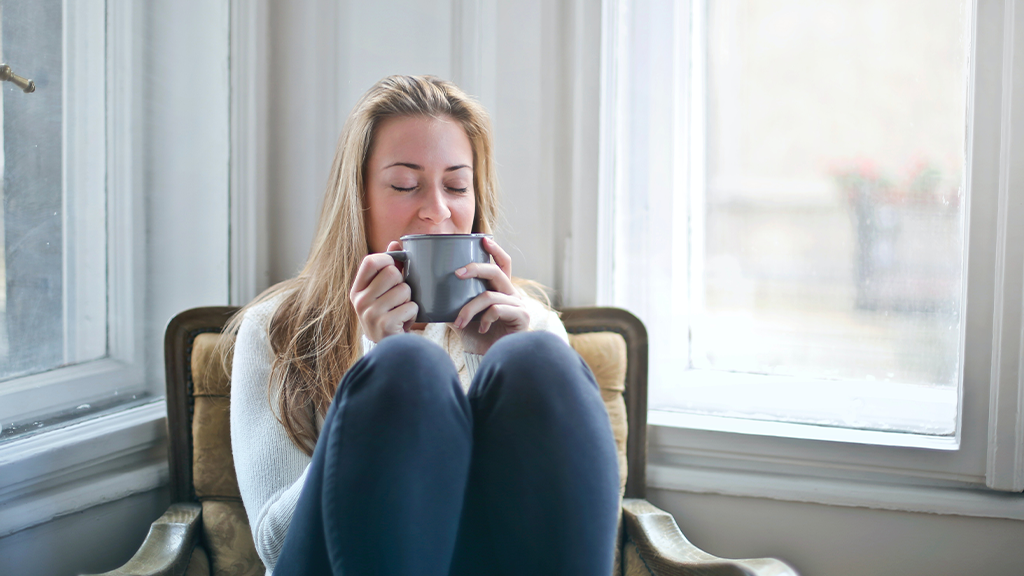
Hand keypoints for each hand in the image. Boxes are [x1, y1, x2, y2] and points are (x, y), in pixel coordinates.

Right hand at [350, 240, 417, 342]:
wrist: (388, 348)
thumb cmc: (388, 314)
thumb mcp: (382, 292)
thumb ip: (388, 267)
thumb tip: (395, 243)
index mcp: (357, 290)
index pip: (370, 261)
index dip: (387, 259)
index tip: (394, 267)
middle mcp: (360, 301)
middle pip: (392, 273)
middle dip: (403, 283)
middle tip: (400, 296)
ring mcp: (371, 314)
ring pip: (404, 290)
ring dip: (410, 299)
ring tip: (402, 309)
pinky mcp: (385, 325)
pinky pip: (411, 306)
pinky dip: (413, 313)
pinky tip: (404, 321)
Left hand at [451, 237, 529, 354]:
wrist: (492, 360)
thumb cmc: (479, 338)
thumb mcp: (461, 317)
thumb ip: (451, 304)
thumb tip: (427, 293)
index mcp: (500, 290)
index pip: (502, 264)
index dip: (495, 250)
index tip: (483, 239)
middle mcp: (512, 294)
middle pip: (495, 271)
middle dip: (475, 268)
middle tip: (456, 273)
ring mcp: (519, 305)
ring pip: (489, 295)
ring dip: (469, 308)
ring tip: (458, 322)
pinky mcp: (521, 317)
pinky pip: (497, 309)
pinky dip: (484, 318)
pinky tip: (480, 329)